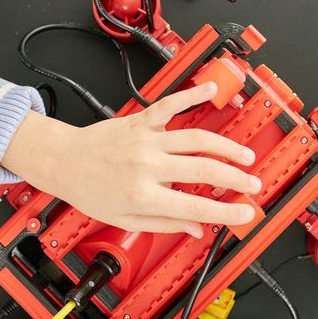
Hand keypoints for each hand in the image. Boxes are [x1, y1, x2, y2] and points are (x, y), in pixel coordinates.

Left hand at [3, 81, 260, 235]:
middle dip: (235, 179)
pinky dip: (191, 95)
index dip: (225, 212)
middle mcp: (147, 166)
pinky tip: (210, 90)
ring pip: (196, 140)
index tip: (245, 213)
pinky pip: (170, 105)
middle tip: (253, 185)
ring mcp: (146, 140)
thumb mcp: (124, 220)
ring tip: (245, 157)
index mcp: (143, 196)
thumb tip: (195, 229)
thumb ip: (164, 225)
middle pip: (203, 171)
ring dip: (226, 147)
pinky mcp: (141, 120)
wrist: (64, 160)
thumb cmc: (90, 190)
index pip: (194, 207)